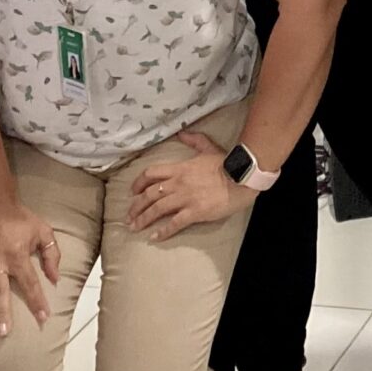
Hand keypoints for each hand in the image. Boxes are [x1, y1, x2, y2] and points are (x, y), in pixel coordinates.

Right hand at [0, 194, 61, 339]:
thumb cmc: (19, 218)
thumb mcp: (43, 231)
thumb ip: (51, 255)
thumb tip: (55, 278)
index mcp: (18, 257)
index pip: (31, 284)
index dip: (37, 301)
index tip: (43, 318)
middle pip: (0, 292)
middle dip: (2, 313)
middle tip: (3, 333)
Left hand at [127, 130, 254, 238]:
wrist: (242, 178)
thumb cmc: (227, 164)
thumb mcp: (209, 148)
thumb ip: (195, 140)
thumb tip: (181, 133)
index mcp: (180, 169)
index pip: (151, 174)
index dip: (138, 183)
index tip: (132, 192)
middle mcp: (178, 184)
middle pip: (149, 194)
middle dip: (136, 206)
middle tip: (129, 216)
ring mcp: (185, 198)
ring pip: (157, 209)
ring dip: (143, 219)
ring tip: (134, 227)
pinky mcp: (195, 212)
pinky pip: (174, 223)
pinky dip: (163, 231)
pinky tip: (154, 237)